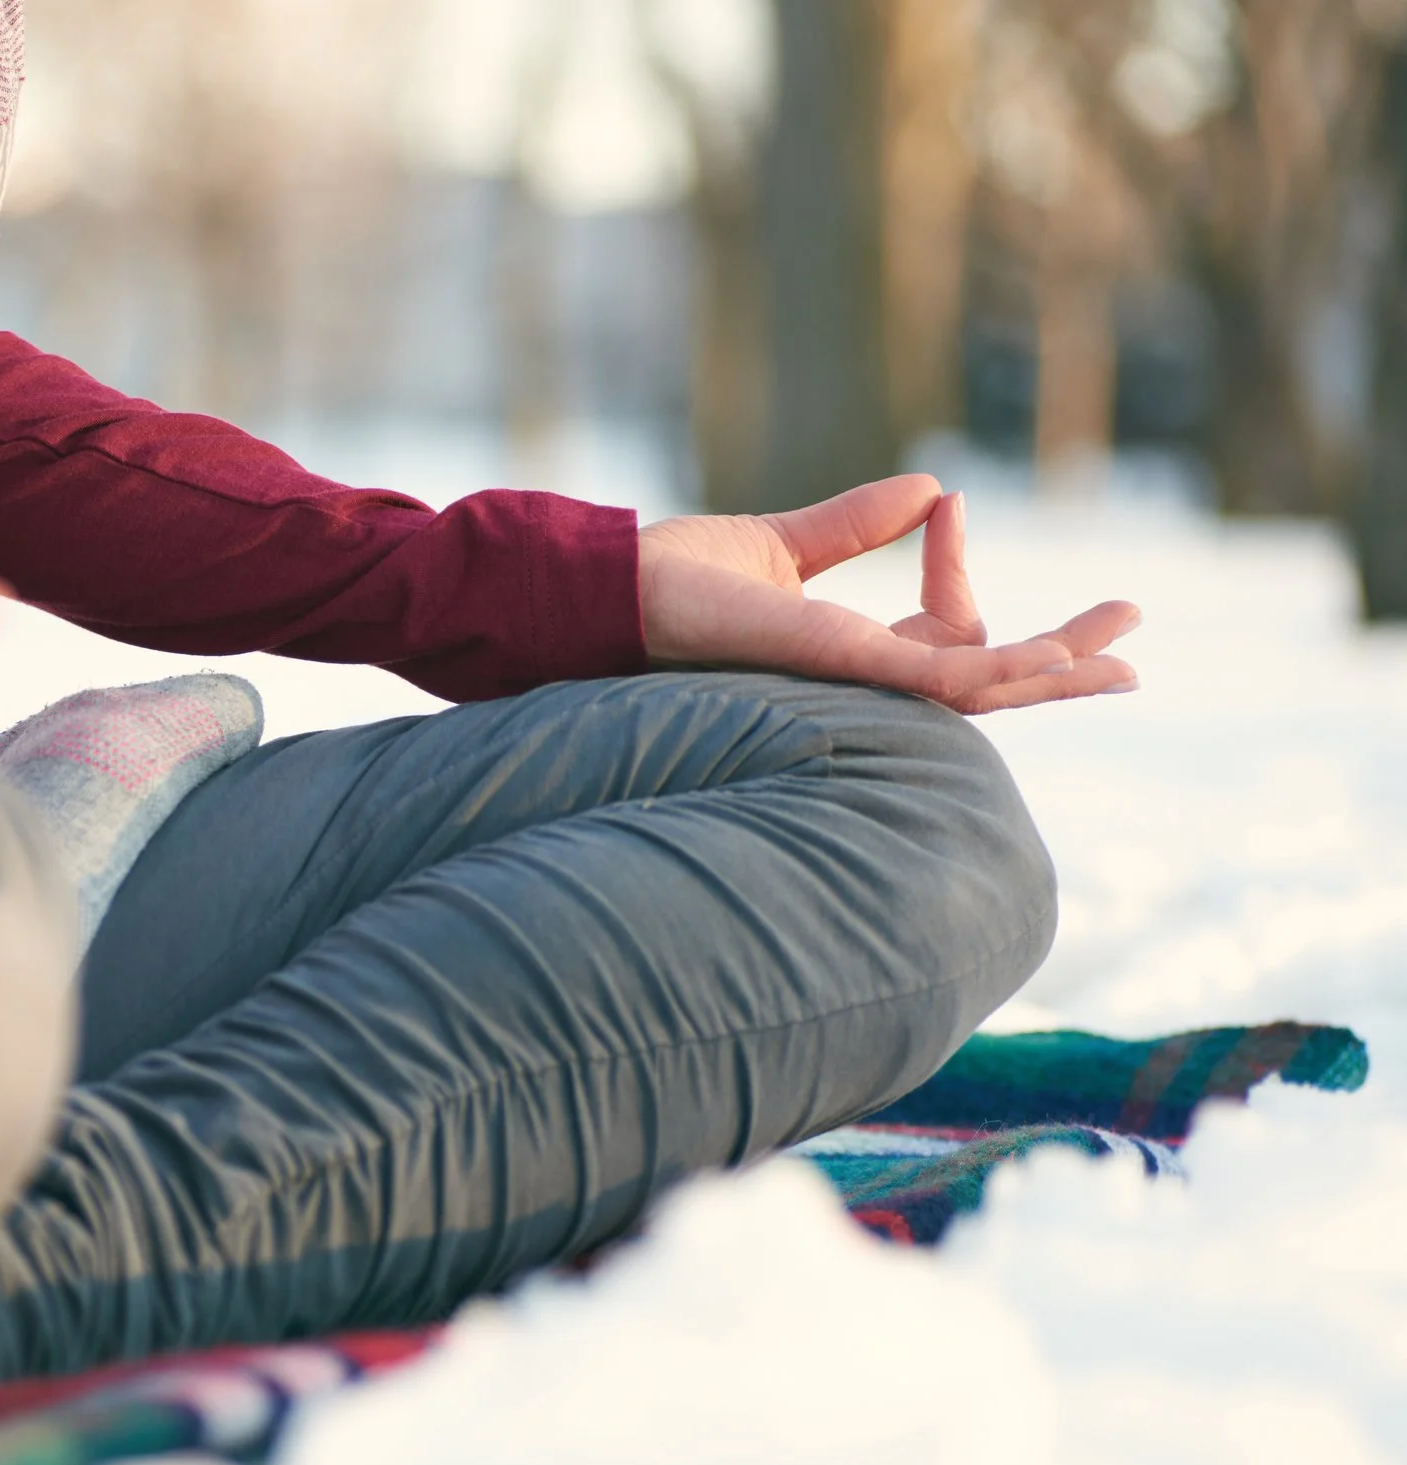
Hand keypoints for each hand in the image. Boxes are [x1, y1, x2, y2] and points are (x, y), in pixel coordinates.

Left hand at [637, 475, 1139, 714]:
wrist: (617, 593)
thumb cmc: (676, 582)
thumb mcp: (784, 548)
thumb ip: (855, 527)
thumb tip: (931, 486)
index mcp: (850, 655)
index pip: (945, 630)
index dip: (958, 568)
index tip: (947, 505)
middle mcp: (858, 681)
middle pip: (985, 683)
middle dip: (1063, 665)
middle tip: (1132, 644)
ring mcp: (854, 682)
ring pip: (978, 691)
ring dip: (1055, 675)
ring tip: (1123, 659)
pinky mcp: (841, 668)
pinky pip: (937, 678)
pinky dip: (997, 669)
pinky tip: (1053, 657)